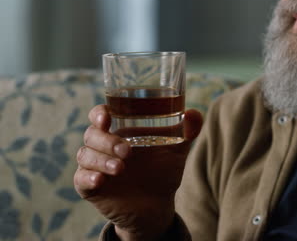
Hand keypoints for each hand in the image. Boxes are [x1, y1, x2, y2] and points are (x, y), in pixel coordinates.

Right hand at [74, 105, 202, 239]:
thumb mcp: (177, 150)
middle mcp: (103, 146)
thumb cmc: (163, 170)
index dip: (99, 113)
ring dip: (101, 160)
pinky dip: (88, 177)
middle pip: (91, 134)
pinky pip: (80, 179)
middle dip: (107, 141)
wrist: (157, 205)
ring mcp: (95, 165)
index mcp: (120, 131)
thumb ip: (187, 131)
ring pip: (85, 155)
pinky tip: (101, 180)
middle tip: (127, 151)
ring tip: (121, 168)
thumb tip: (194, 113)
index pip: (100, 115)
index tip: (107, 117)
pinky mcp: (91, 187)